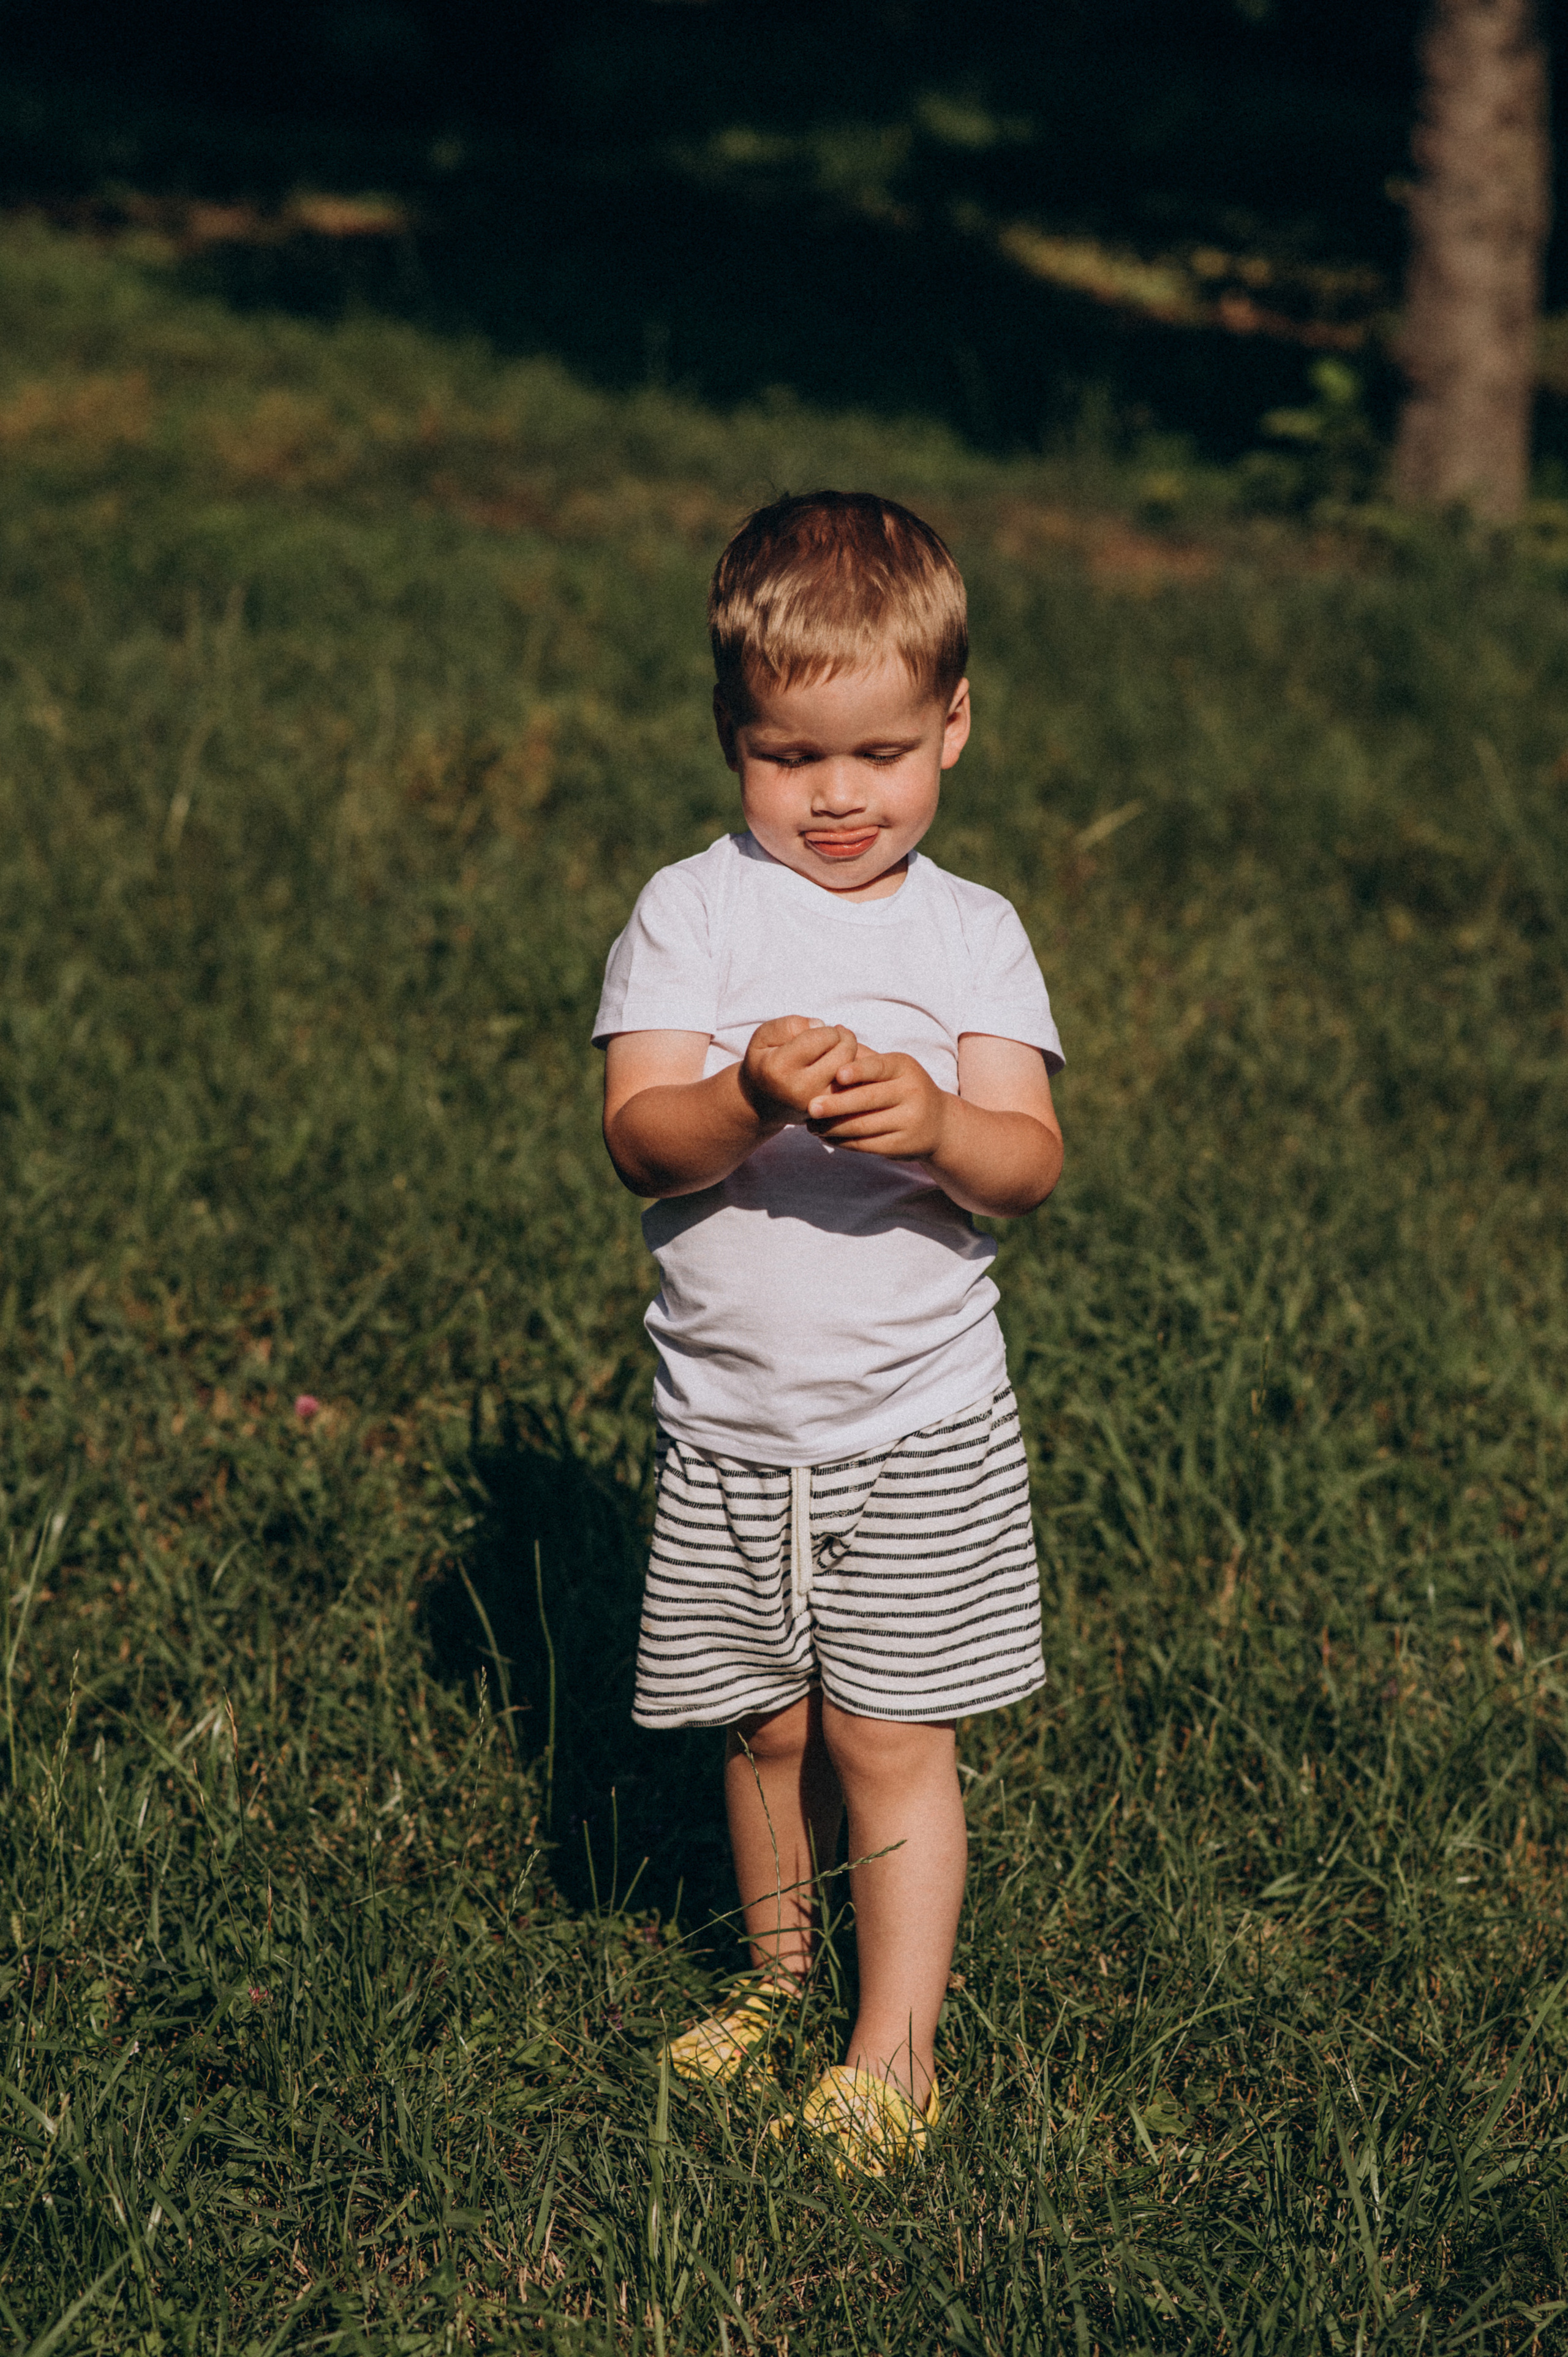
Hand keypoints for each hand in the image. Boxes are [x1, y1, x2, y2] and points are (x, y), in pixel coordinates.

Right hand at [740, 1016, 860, 1125]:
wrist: (761, 1104)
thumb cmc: (765, 1063)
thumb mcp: (763, 1036)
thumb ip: (790, 1024)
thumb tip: (820, 1025)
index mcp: (780, 1067)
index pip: (824, 1037)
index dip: (827, 1029)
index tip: (818, 1033)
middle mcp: (800, 1089)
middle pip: (844, 1053)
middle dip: (843, 1039)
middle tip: (834, 1039)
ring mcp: (818, 1104)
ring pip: (854, 1071)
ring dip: (850, 1056)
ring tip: (836, 1051)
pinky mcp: (829, 1114)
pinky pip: (855, 1088)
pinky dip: (853, 1075)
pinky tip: (840, 1068)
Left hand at [806, 1047, 950, 1161]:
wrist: (939, 1124)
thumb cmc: (902, 1088)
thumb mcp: (892, 1068)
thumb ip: (863, 1055)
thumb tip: (835, 1032)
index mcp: (905, 1067)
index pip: (880, 1067)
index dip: (859, 1071)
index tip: (837, 1075)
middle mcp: (912, 1092)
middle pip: (869, 1099)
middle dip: (837, 1104)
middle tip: (810, 1107)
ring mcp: (910, 1120)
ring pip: (865, 1125)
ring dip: (834, 1127)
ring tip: (811, 1126)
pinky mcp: (903, 1146)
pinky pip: (867, 1145)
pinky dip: (843, 1142)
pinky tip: (826, 1137)